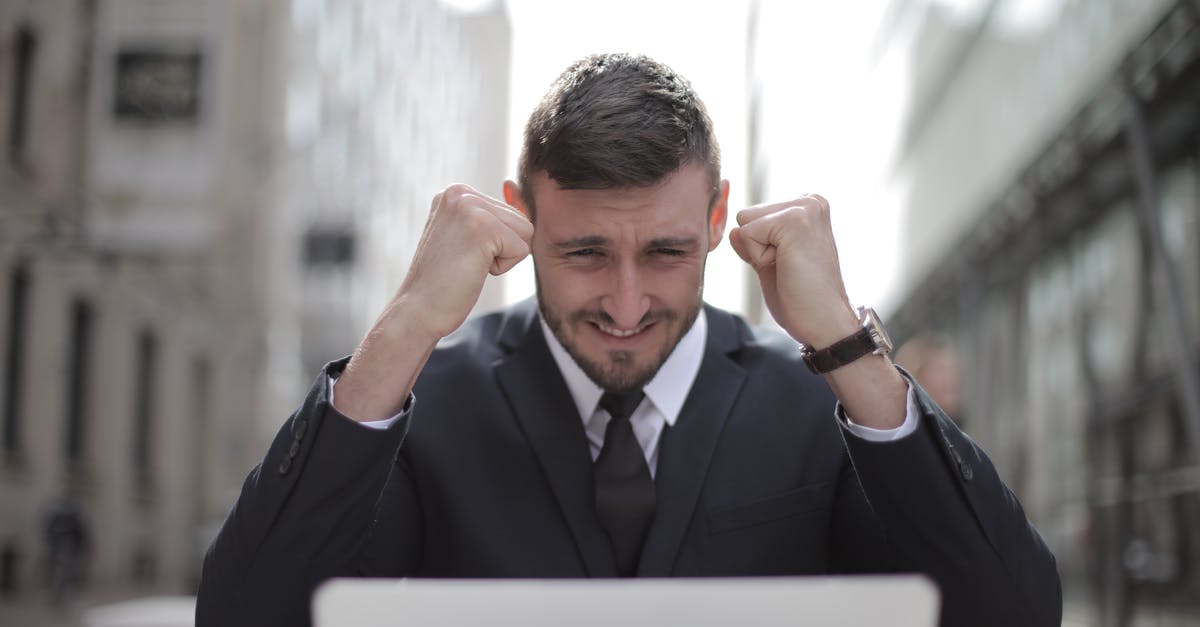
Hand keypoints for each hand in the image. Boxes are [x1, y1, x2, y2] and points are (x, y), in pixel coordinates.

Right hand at [394, 183, 533, 339]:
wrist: (418, 310)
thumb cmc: (443, 281)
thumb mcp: (467, 237)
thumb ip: (491, 214)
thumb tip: (515, 187)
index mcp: (456, 193)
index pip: (510, 213)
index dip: (496, 243)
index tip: (461, 253)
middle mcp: (461, 193)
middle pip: (521, 220)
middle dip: (501, 248)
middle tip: (464, 261)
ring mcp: (470, 207)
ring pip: (525, 232)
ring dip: (502, 257)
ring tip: (467, 264)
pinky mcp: (483, 228)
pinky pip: (522, 250)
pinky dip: (501, 268)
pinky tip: (471, 270)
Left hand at [730, 194, 906, 427]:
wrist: (824, 322)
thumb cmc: (802, 297)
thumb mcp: (770, 263)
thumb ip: (753, 242)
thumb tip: (733, 230)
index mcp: (808, 206)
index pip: (753, 216)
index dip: (760, 246)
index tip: (789, 263)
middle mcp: (810, 200)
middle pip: (746, 216)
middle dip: (758, 246)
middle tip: (789, 267)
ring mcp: (805, 208)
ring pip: (745, 223)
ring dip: (759, 251)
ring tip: (790, 266)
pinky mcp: (795, 220)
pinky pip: (747, 233)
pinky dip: (759, 257)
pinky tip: (788, 267)